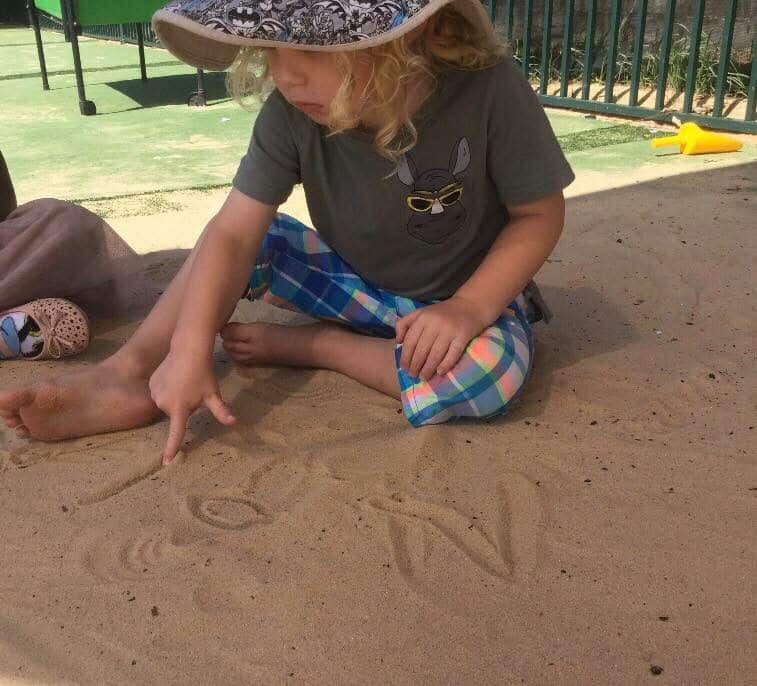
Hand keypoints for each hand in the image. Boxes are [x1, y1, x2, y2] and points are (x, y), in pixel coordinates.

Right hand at [149, 348, 235, 463]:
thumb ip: (221, 411)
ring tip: (183, 381)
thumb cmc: (203, 373)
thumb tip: (233, 423)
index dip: (172, 448)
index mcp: (180, 409)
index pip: (176, 433)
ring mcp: (155, 393)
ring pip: (167, 403)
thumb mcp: (213, 394)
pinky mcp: (150, 384)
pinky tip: (175, 377)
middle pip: (175, 413)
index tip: (166, 462)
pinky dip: (167, 388)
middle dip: (183, 406)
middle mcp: (164, 403)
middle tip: (192, 390)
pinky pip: (160, 393)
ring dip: (175, 397)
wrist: (188, 349)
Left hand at [395, 296, 489, 380]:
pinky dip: (445, 365)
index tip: (404, 367)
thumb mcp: (421, 312)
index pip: (410, 341)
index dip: (406, 356)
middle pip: (422, 350)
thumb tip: (398, 341)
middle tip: (413, 375)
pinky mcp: (463, 336)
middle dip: (415, 365)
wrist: (470, 305)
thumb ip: (405, 323)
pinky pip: (453, 354)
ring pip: (436, 354)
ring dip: (428, 369)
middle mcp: (435, 323)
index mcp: (423, 317)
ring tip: (424, 377)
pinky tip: (440, 372)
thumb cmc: (442, 312)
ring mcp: (449, 330)